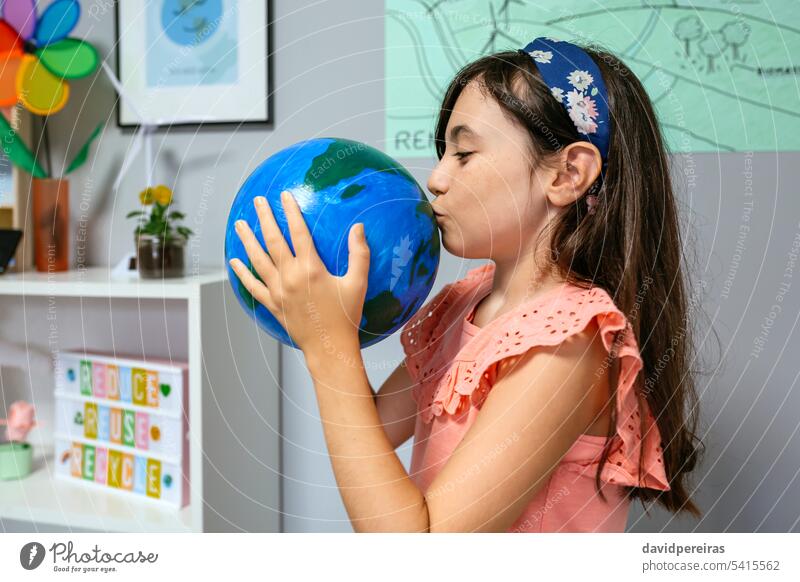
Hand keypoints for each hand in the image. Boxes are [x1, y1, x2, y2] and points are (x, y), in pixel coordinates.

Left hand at [229, 191, 370, 355]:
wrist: (330, 347)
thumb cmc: (346, 316)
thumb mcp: (358, 283)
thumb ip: (359, 253)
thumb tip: (358, 227)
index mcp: (311, 269)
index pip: (298, 232)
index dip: (291, 212)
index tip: (284, 196)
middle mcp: (290, 277)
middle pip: (273, 241)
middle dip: (265, 218)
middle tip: (258, 201)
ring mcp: (278, 291)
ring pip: (258, 259)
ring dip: (248, 240)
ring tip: (240, 224)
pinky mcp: (272, 305)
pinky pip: (253, 286)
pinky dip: (242, 273)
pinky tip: (235, 261)